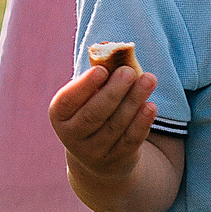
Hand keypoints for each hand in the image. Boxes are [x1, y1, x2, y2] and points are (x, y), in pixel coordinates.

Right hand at [47, 62, 158, 182]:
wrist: (97, 154)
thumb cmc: (92, 111)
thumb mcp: (86, 98)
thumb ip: (98, 78)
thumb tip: (116, 51)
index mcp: (59, 116)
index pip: (68, 100)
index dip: (84, 86)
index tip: (102, 69)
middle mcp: (72, 136)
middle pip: (94, 114)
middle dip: (113, 92)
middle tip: (129, 71)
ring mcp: (94, 151)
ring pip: (115, 126)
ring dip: (133, 101)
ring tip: (149, 80)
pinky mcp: (116, 160)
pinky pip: (130, 141)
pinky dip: (142, 123)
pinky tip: (151, 106)